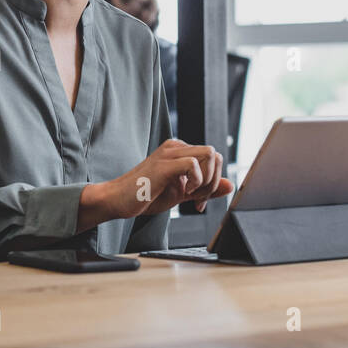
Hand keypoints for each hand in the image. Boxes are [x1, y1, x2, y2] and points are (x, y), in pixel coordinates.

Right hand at [88, 140, 234, 225]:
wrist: (118, 200)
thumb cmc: (145, 195)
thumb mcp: (182, 193)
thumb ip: (206, 188)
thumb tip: (230, 186)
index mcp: (180, 151)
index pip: (213, 158)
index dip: (213, 182)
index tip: (199, 200)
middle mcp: (176, 147)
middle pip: (215, 155)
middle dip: (213, 182)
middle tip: (198, 199)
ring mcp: (169, 153)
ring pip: (210, 155)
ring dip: (207, 181)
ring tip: (191, 195)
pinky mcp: (164, 164)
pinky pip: (194, 165)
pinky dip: (196, 182)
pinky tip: (184, 192)